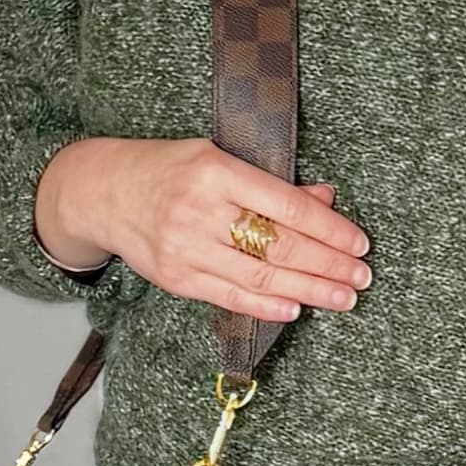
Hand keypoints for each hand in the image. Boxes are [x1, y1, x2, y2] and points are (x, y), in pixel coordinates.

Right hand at [36, 136, 371, 321]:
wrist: (104, 192)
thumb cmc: (169, 170)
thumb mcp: (219, 158)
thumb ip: (271, 183)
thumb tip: (327, 199)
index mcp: (215, 171)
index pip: (285, 205)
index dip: (328, 228)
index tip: (359, 242)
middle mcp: (200, 211)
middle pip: (278, 245)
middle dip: (328, 264)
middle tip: (361, 275)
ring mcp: (186, 248)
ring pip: (260, 276)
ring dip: (310, 290)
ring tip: (344, 297)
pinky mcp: (176, 278)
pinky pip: (231, 297)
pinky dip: (268, 305)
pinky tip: (298, 307)